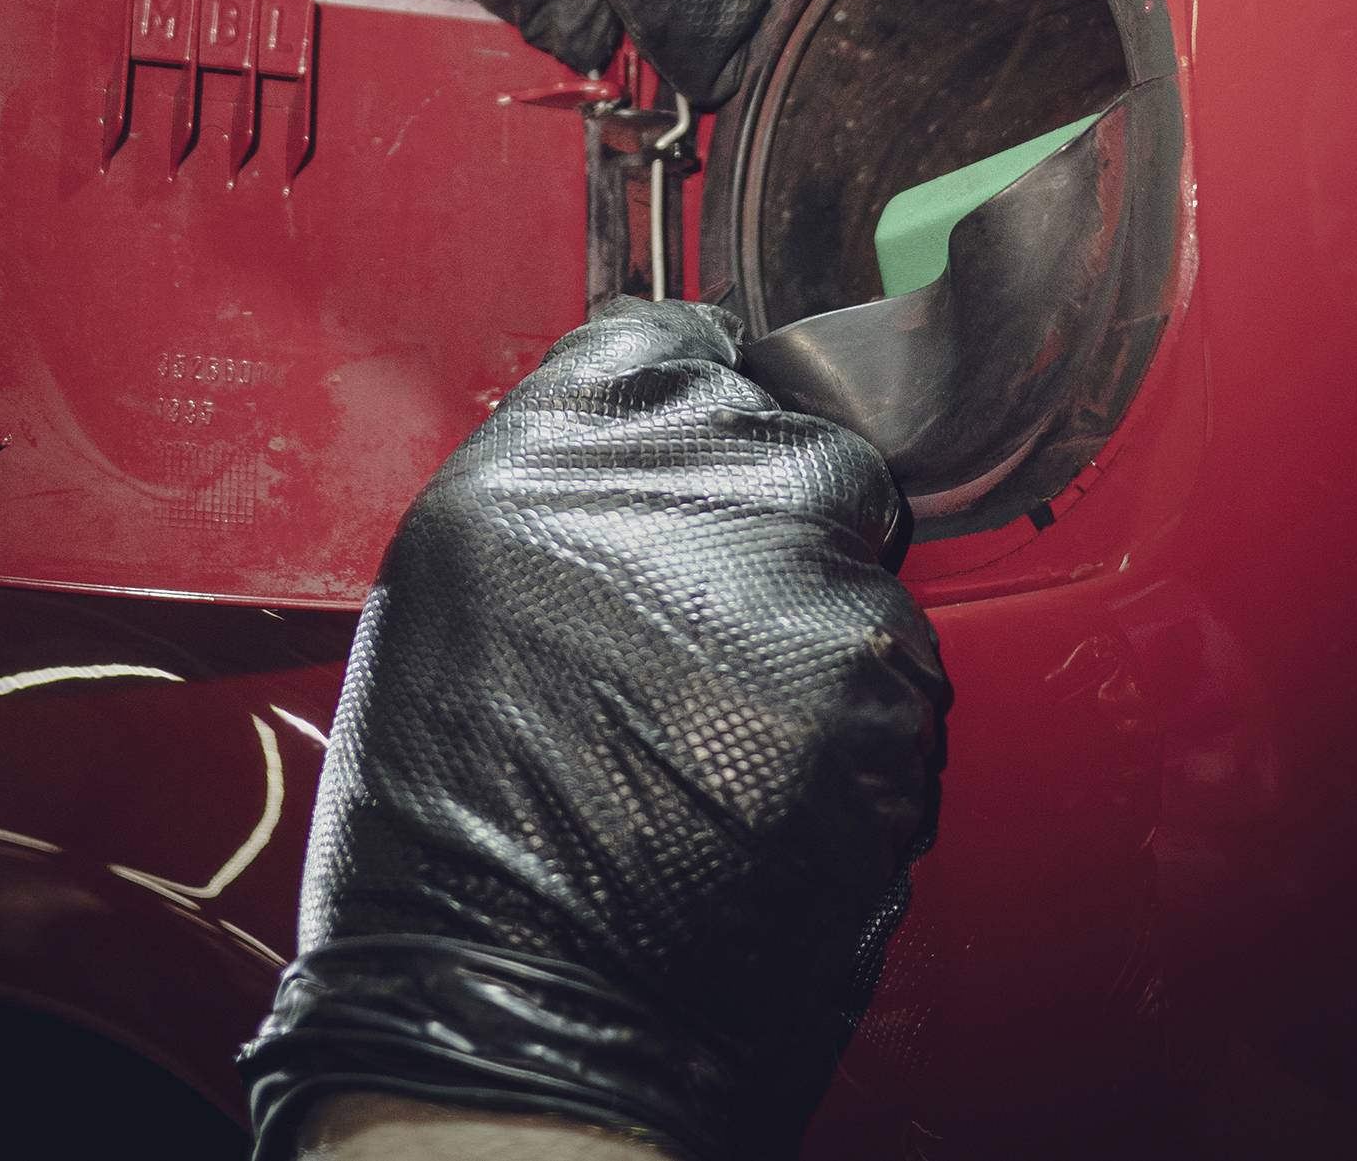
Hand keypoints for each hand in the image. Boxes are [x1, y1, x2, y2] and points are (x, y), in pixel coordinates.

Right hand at [240, 302, 947, 1160]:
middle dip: (780, 534)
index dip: (706, 414)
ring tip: (725, 746)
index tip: (705, 468)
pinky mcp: (872, 680)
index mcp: (557, 436)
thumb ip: (580, 486)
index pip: (683, 345)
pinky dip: (860, 734)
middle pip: (800, 446)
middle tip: (710, 651)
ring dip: (822, 641)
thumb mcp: (462, 585)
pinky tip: (769, 798)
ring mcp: (788, 565)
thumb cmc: (456, 826)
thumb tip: (674, 454)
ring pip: (861, 567)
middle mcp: (684, 471)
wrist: (507, 1011)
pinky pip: (901, 678)